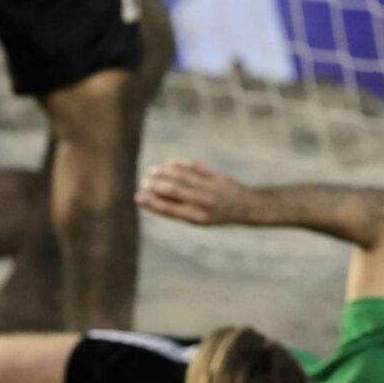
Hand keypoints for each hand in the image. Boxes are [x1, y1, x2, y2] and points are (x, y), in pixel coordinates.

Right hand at [138, 158, 257, 226]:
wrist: (245, 207)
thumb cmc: (216, 214)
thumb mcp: (199, 219)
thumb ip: (179, 209)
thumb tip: (154, 198)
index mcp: (196, 217)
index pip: (169, 209)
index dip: (152, 203)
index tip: (138, 197)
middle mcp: (203, 203)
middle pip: (173, 191)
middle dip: (156, 186)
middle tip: (144, 182)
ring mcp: (210, 189)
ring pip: (183, 177)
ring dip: (165, 173)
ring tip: (153, 171)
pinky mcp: (217, 177)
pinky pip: (196, 168)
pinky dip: (181, 165)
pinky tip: (170, 163)